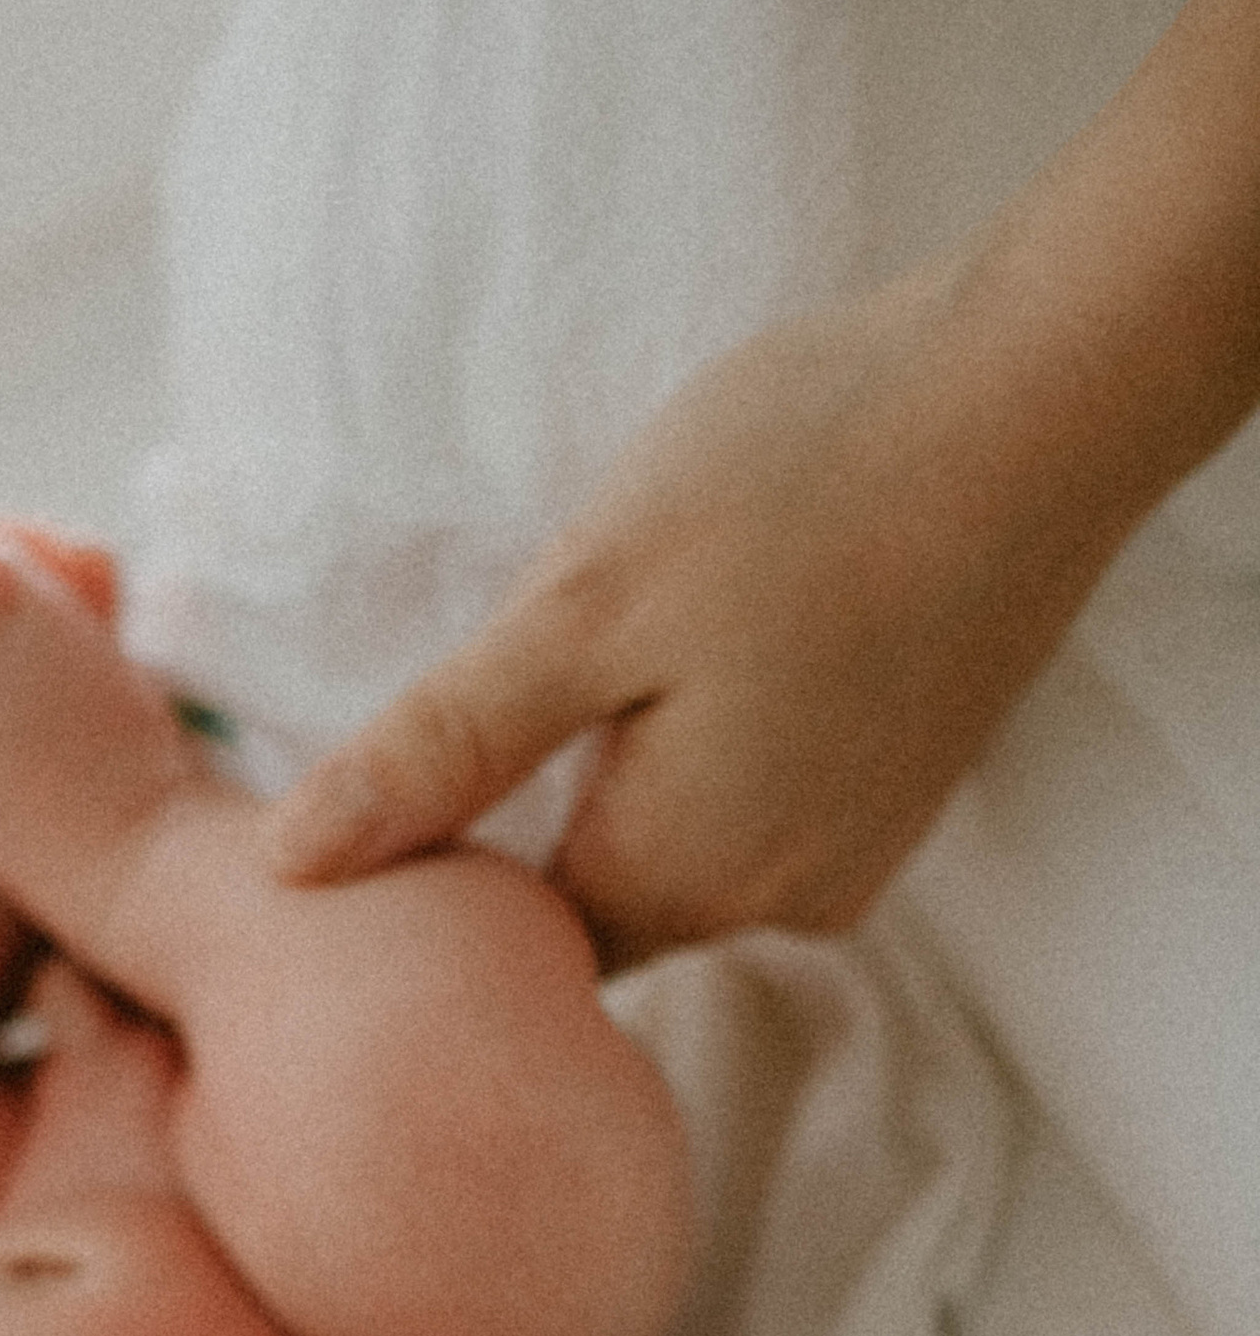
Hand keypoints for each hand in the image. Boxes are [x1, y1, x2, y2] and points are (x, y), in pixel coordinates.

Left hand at [269, 259, 1134, 964]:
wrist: (1044, 389)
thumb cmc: (805, 478)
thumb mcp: (579, 606)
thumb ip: (440, 749)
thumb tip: (291, 867)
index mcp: (682, 879)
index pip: (505, 946)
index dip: (429, 870)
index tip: (391, 762)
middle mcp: (778, 901)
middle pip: (591, 902)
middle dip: (518, 820)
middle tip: (478, 680)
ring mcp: (854, 845)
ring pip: (674, 844)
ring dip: (613, 765)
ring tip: (599, 639)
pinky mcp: (898, 777)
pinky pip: (755, 794)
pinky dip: (702, 734)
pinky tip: (703, 633)